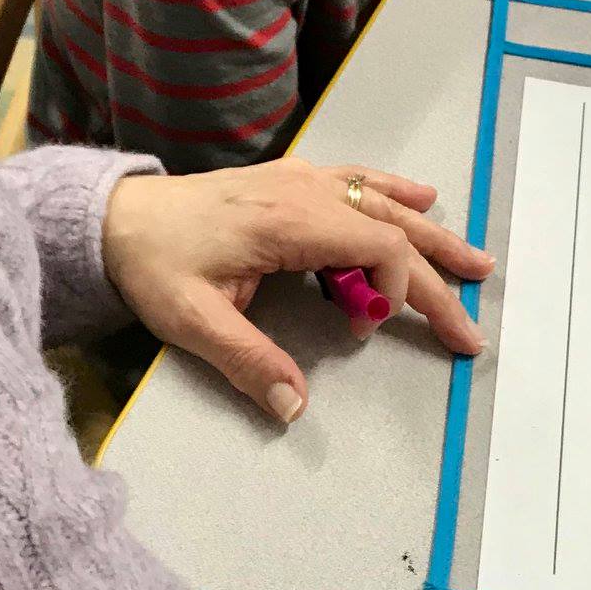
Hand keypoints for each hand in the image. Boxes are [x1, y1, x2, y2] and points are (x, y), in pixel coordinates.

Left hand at [102, 159, 491, 422]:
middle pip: (391, 229)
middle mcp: (304, 192)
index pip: (375, 245)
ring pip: (383, 204)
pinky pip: (357, 181)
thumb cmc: (152, 264)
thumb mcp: (191, 320)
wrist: (116, 217)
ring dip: (431, 234)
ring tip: (475, 262)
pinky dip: (394, 193)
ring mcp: (300, 181)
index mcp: (288, 221)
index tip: (371, 329)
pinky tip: (422, 198)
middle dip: (436, 277)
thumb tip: (295, 409)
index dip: (394, 289)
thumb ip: (248, 361)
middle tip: (472, 324)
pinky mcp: (290, 181)